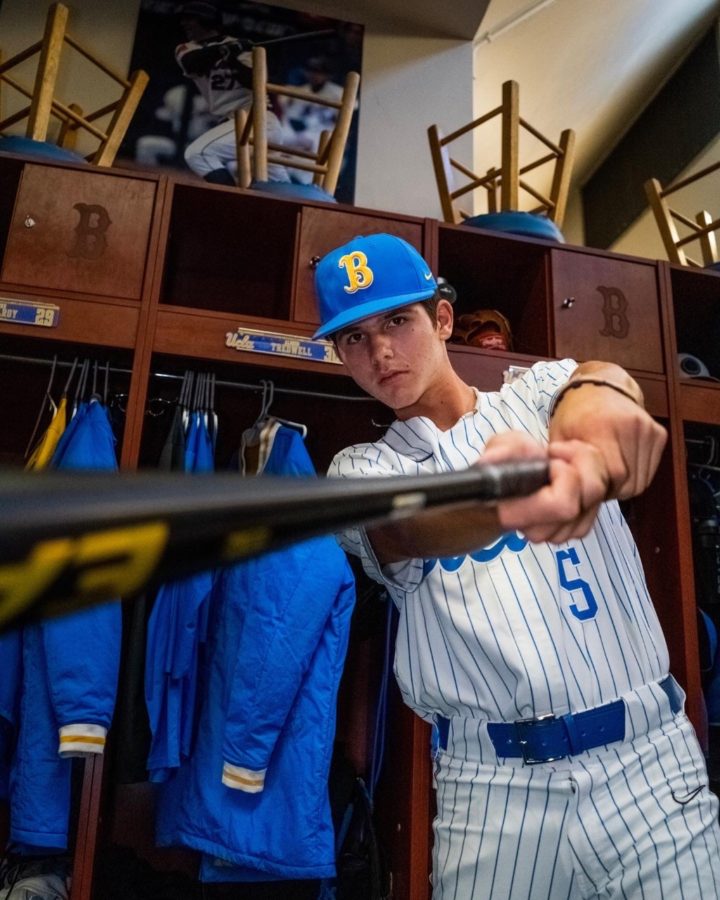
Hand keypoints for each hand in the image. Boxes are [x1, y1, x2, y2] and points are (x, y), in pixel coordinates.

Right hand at [481, 432, 609, 543]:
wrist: (512, 484)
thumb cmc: (506, 465)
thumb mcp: (502, 447)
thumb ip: (500, 452)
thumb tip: (490, 460)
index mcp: (517, 511)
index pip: (562, 504)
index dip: (564, 476)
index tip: (550, 460)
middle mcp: (538, 530)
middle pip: (586, 499)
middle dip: (582, 467)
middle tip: (561, 454)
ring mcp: (558, 534)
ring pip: (596, 501)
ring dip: (591, 472)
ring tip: (567, 460)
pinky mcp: (574, 530)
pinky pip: (599, 506)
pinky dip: (595, 483)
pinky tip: (575, 473)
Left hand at [549, 383, 666, 499]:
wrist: (599, 386)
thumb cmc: (574, 413)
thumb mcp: (559, 437)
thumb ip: (564, 465)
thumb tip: (571, 490)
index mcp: (603, 427)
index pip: (614, 475)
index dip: (601, 488)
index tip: (588, 486)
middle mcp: (631, 426)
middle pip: (630, 481)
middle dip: (611, 489)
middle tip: (596, 482)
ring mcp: (648, 430)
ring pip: (641, 481)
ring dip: (624, 485)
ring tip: (605, 472)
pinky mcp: (659, 434)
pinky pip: (649, 471)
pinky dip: (635, 476)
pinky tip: (619, 464)